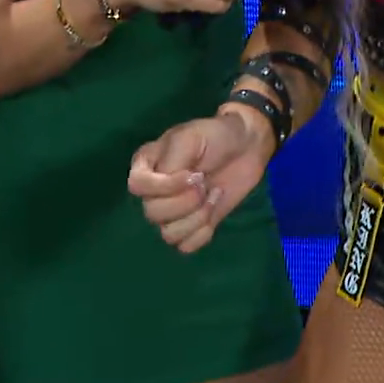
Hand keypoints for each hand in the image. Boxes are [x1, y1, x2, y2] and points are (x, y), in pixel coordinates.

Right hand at [128, 108, 273, 253]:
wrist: (246, 147)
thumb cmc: (215, 136)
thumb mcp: (190, 137)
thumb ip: (172, 160)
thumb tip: (169, 186)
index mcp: (147, 165)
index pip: (137, 185)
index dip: (165, 186)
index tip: (192, 174)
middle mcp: (154, 191)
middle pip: (152, 212)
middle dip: (185, 202)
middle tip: (205, 183)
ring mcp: (172, 212)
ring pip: (168, 234)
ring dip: (195, 218)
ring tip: (211, 196)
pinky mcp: (192, 226)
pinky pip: (185, 246)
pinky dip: (202, 233)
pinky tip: (213, 212)